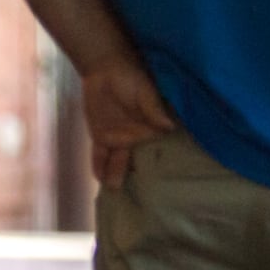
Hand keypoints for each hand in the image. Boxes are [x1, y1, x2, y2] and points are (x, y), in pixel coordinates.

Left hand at [80, 58, 178, 188]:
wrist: (105, 67)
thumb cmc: (132, 76)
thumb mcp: (145, 90)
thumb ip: (154, 109)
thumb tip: (170, 126)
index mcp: (152, 128)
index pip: (158, 151)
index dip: (162, 167)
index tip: (167, 186)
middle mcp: (137, 138)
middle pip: (139, 163)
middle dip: (139, 180)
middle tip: (142, 203)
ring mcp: (119, 139)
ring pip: (118, 163)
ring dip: (117, 177)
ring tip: (117, 196)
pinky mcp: (101, 137)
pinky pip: (100, 156)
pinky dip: (99, 167)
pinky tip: (99, 180)